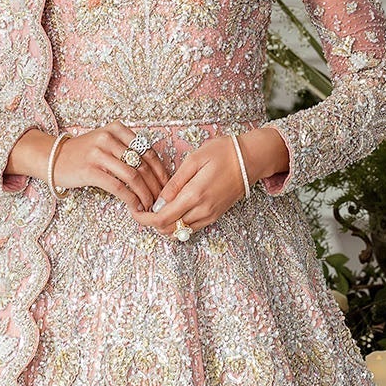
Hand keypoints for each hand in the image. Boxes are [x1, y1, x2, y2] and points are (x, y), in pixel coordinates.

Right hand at [50, 124, 170, 214]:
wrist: (52, 157)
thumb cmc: (83, 154)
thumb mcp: (106, 142)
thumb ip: (127, 150)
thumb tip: (155, 173)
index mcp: (117, 129)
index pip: (148, 151)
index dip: (161, 171)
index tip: (167, 186)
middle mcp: (109, 138)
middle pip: (143, 164)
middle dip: (156, 185)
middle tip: (161, 200)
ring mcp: (99, 153)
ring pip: (133, 176)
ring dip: (145, 194)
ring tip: (149, 206)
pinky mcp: (90, 170)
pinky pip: (118, 187)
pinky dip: (130, 199)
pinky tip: (135, 207)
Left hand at [133, 134, 254, 237]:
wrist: (251, 159)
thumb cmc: (223, 153)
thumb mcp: (194, 160)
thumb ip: (174, 183)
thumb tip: (158, 203)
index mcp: (194, 195)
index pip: (162, 219)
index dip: (143, 219)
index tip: (134, 211)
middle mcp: (202, 210)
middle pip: (168, 230)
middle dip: (151, 223)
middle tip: (141, 208)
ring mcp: (210, 215)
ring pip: (180, 232)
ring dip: (164, 225)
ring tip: (155, 208)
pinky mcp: (215, 216)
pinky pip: (191, 228)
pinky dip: (177, 224)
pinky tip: (171, 209)